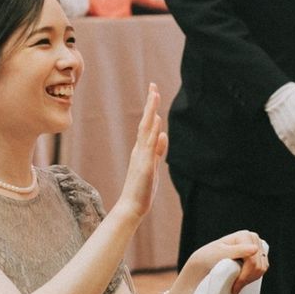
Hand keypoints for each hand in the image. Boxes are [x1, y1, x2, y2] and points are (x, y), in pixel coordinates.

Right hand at [116, 84, 167, 220]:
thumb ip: (158, 150)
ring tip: (154, 97)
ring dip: (150, 114)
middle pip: (145, 122)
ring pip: (146, 131)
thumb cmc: (142, 189)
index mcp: (142, 149)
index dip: (151, 108)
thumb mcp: (152, 165)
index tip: (154, 91)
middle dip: (150, 104)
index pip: (147, 124)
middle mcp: (140, 150)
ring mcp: (141, 157)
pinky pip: (150, 149)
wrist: (132, 207)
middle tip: (153, 86)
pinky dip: (153, 136)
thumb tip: (162, 134)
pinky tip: (158, 126)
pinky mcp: (145, 167)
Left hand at [192, 229, 269, 293]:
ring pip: (262, 268)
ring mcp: (257, 246)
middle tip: (235, 287)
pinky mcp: (258, 255)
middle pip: (259, 265)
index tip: (235, 287)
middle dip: (247, 278)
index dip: (245, 276)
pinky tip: (242, 279)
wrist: (205, 262)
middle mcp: (253, 239)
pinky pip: (262, 269)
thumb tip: (255, 249)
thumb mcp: (221, 253)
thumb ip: (238, 250)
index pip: (253, 260)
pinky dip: (253, 277)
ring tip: (237, 283)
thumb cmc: (208, 257)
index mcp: (245, 235)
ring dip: (251, 279)